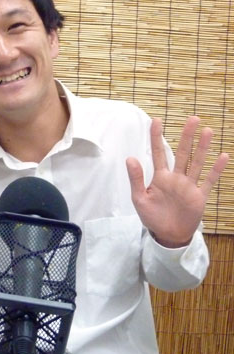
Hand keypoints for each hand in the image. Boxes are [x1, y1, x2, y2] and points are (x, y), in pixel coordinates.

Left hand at [126, 116, 228, 246]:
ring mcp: (189, 186)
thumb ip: (136, 179)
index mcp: (160, 177)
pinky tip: (223, 156)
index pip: (158, 153)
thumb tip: (130, 158)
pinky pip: (209, 181)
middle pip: (182, 153)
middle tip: (192, 119)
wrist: (167, 235)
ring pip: (197, 163)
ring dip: (202, 148)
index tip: (156, 120)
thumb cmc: (152, 216)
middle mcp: (176, 178)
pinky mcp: (199, 196)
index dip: (157, 137)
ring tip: (208, 131)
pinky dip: (216, 170)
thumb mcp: (139, 198)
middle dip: (186, 136)